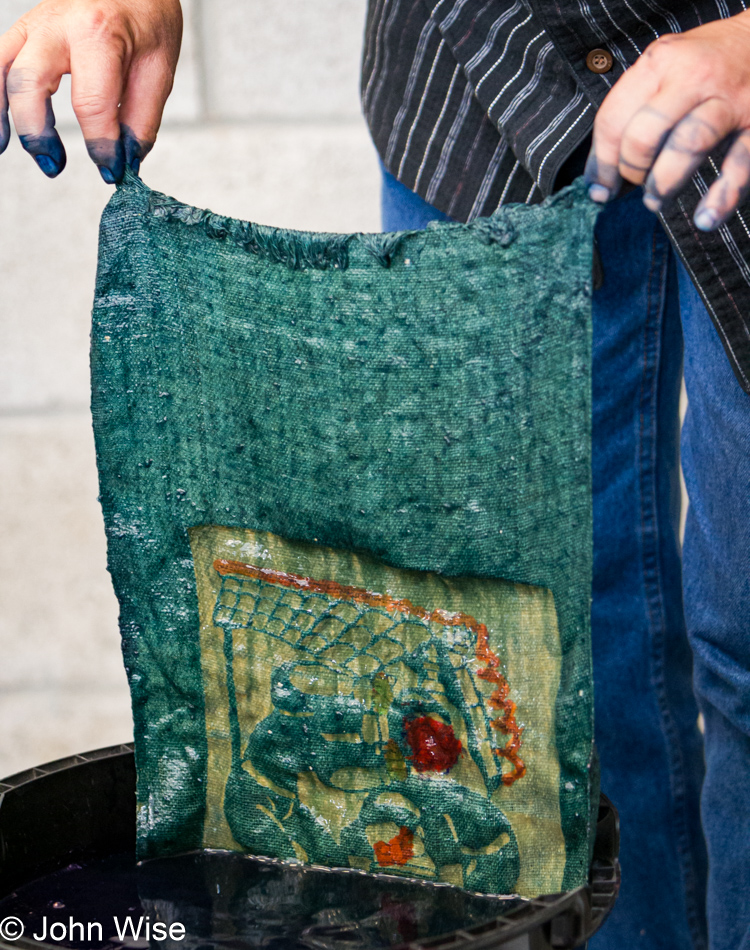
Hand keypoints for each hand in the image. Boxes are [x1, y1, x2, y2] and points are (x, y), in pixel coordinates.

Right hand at [0, 0, 181, 181]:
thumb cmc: (147, 17)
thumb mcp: (159, 69)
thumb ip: (141, 119)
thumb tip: (125, 161)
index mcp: (97, 34)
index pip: (91, 104)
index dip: (100, 146)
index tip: (112, 171)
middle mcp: (57, 25)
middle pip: (29, 83)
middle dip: (37, 132)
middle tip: (55, 165)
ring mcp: (34, 25)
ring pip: (1, 70)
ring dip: (2, 115)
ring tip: (8, 148)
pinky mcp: (25, 31)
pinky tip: (1, 128)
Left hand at [584, 12, 749, 230]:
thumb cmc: (703, 62)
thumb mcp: (662, 69)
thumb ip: (629, 115)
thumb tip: (599, 183)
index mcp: (660, 63)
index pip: (613, 120)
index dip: (601, 164)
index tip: (600, 188)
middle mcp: (694, 78)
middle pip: (644, 137)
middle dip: (632, 172)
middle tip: (637, 184)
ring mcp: (729, 102)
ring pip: (687, 148)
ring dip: (664, 185)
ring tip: (657, 201)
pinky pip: (739, 168)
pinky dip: (721, 199)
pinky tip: (705, 219)